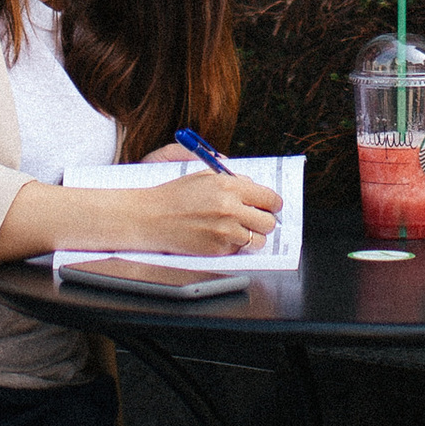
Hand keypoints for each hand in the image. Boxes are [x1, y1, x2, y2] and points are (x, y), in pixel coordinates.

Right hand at [70, 167, 282, 255]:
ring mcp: (225, 231)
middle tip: (256, 219)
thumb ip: (233, 180)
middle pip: (268, 221)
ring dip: (252, 235)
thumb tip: (254, 187)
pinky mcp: (217, 249)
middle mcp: (230, 209)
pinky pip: (240, 249)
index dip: (273, 203)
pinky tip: (221, 236)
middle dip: (264, 220)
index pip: (269, 197)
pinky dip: (235, 245)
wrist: (151, 218)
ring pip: (258, 240)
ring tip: (239, 229)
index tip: (272, 206)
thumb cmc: (175, 195)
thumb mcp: (204, 176)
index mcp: (229, 186)